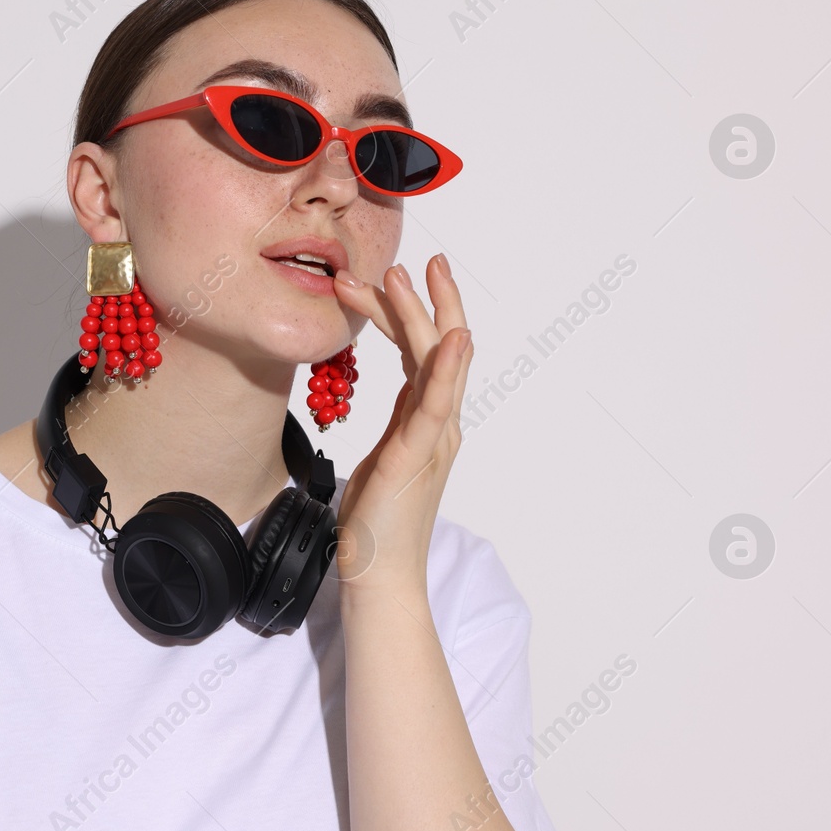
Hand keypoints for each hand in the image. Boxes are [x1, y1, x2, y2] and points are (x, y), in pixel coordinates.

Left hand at [328, 254, 471, 591]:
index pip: (422, 354)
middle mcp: (439, 423)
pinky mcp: (418, 454)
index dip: (413, 314)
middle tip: (423, 258)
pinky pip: (437, 403)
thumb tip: (398, 389)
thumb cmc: (378, 521)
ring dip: (426, 316)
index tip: (399, 277)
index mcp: (427, 421)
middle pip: (439, 349)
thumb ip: (398, 421)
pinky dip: (449, 368)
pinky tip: (453, 338)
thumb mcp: (385, 455)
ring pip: (436, 364)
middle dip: (431, 300)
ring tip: (409, 276)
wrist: (379, 572)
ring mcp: (433, 437)